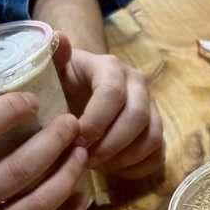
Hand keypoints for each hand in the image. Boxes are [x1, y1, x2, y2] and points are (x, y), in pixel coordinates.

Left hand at [52, 33, 164, 179]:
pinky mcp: (154, 131)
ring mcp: (151, 109)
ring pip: (152, 138)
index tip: (75, 139)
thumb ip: (52, 55)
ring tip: (95, 166)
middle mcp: (137, 85)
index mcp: (111, 68)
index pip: (112, 92)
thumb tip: (60, 39)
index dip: (95, 120)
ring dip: (123, 159)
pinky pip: (157, 155)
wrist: (80, 89)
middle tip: (84, 160)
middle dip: (110, 144)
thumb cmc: (63, 82)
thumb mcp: (52, 68)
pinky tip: (111, 171)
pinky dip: (136, 169)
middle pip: (137, 117)